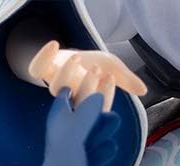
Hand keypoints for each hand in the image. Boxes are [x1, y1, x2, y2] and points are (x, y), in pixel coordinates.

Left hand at [28, 40, 146, 111]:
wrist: (73, 56)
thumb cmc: (94, 66)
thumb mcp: (114, 70)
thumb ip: (127, 80)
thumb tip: (143, 90)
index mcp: (89, 102)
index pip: (96, 107)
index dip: (103, 96)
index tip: (110, 79)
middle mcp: (71, 97)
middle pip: (76, 101)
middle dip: (86, 86)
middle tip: (97, 70)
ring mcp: (55, 84)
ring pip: (55, 89)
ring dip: (65, 74)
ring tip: (77, 58)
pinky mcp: (42, 71)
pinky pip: (35, 70)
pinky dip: (42, 57)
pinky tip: (54, 44)